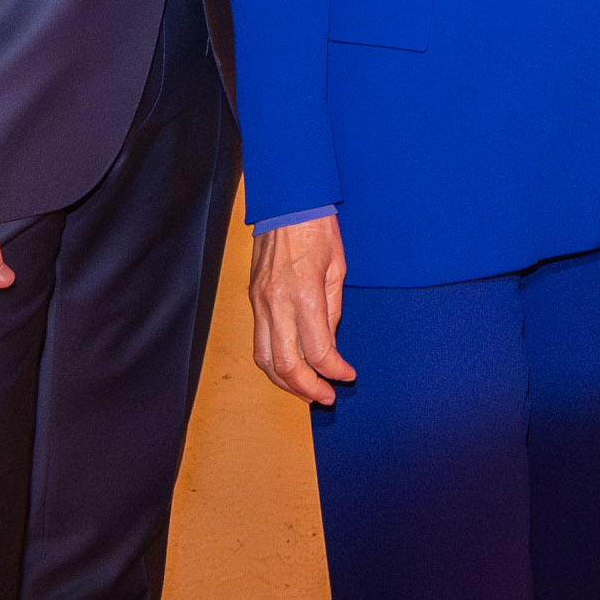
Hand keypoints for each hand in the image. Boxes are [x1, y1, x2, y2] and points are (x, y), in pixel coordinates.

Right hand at [248, 213, 354, 405]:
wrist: (286, 202)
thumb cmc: (317, 229)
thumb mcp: (337, 269)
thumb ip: (332, 311)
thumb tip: (329, 344)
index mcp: (304, 294)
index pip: (318, 351)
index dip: (334, 370)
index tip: (347, 375)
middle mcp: (276, 302)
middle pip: (286, 365)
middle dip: (307, 388)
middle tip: (326, 397)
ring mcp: (259, 302)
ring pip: (264, 359)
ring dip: (285, 382)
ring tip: (306, 390)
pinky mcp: (252, 298)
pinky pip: (259, 340)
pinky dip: (273, 361)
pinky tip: (289, 366)